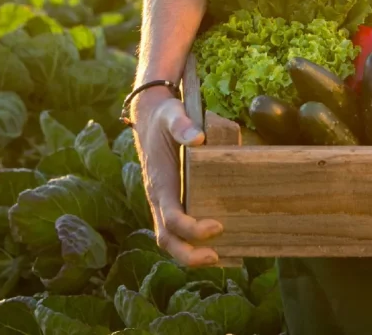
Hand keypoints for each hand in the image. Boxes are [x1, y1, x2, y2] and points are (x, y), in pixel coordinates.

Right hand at [132, 92, 222, 266]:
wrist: (151, 117)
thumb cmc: (165, 117)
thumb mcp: (172, 114)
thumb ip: (182, 125)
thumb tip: (197, 138)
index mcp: (160, 182)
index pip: (170, 217)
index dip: (191, 229)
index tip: (216, 226)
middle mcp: (159, 198)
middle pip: (167, 239)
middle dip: (188, 255)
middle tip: (216, 258)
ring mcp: (165, 202)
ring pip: (171, 239)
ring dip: (191, 254)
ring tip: (220, 257)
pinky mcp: (173, 201)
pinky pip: (179, 229)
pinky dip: (194, 243)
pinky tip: (220, 244)